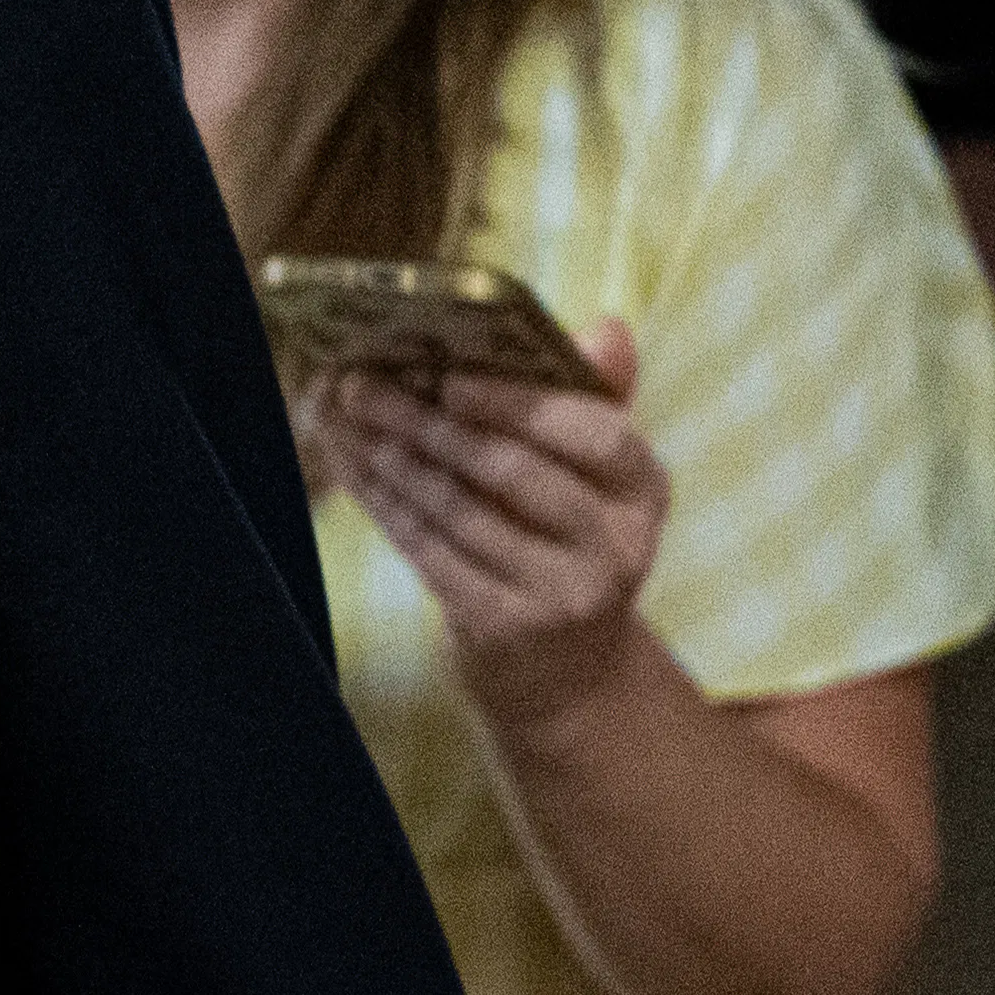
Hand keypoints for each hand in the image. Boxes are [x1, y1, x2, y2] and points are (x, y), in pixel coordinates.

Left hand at [313, 324, 672, 724]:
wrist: (567, 668)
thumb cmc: (567, 540)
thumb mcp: (593, 475)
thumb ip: (592, 398)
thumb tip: (605, 327)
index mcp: (644, 487)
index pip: (598, 433)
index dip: (522, 404)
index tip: (452, 378)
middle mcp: (618, 543)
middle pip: (513, 470)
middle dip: (430, 423)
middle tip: (366, 386)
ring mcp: (565, 592)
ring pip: (462, 512)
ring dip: (396, 462)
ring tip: (350, 423)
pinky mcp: (510, 627)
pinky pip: (435, 555)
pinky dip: (389, 509)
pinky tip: (358, 473)